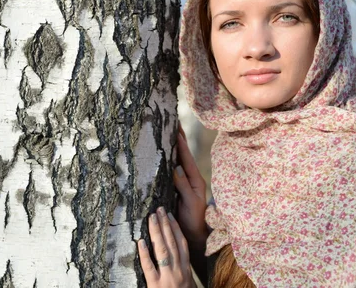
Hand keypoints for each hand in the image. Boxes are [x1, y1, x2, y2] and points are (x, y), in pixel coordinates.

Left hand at [138, 207, 196, 287]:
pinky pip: (149, 268)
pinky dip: (145, 254)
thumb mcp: (189, 286)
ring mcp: (168, 278)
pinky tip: (140, 242)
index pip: (182, 244)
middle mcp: (179, 271)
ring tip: (152, 218)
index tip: (170, 215)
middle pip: (172, 243)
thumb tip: (178, 259)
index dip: (176, 228)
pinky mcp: (156, 287)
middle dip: (166, 224)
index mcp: (186, 270)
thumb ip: (184, 273)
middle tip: (159, 209)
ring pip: (163, 251)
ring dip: (157, 232)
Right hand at [174, 127, 208, 250]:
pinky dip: (166, 160)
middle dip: (177, 139)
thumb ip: (184, 186)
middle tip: (172, 122)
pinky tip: (160, 153)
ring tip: (165, 132)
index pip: (186, 157)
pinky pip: (170, 170)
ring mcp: (182, 182)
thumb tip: (176, 168)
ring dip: (171, 147)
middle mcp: (189, 178)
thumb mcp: (190, 202)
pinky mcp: (175, 188)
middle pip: (182, 154)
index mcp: (195, 179)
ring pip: (176, 160)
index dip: (181, 143)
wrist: (193, 234)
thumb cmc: (193, 219)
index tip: (176, 128)